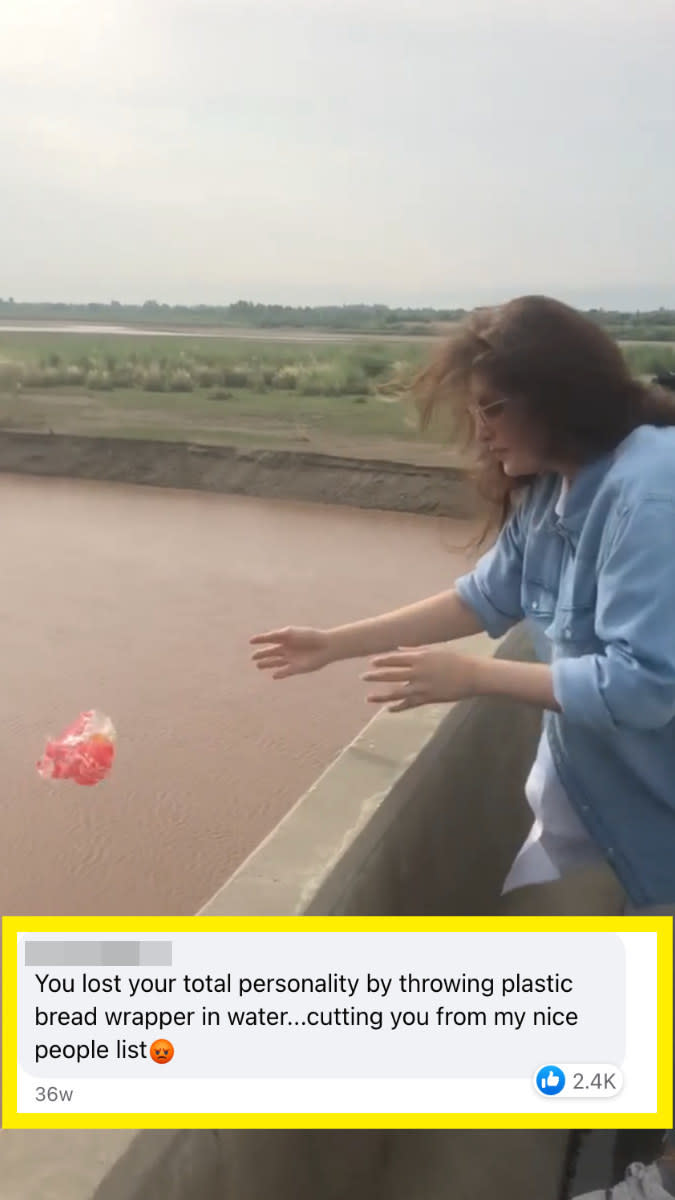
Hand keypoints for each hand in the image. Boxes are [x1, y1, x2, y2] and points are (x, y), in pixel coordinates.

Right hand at [250, 626, 333, 678]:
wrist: (325, 646)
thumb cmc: (308, 637)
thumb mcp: (289, 633)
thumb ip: (274, 636)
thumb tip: (260, 638)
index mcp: (286, 638)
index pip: (271, 639)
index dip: (261, 639)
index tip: (251, 641)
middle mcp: (288, 649)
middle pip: (272, 652)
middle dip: (262, 655)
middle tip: (253, 657)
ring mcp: (292, 659)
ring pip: (276, 662)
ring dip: (267, 664)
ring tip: (258, 665)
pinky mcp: (297, 668)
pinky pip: (286, 672)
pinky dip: (280, 674)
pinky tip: (273, 676)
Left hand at [361, 646, 477, 711]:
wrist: (472, 675)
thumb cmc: (455, 660)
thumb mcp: (435, 652)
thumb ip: (416, 651)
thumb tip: (399, 649)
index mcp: (420, 657)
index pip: (395, 658)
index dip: (382, 660)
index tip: (371, 661)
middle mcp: (418, 671)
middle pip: (392, 674)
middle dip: (376, 675)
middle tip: (363, 677)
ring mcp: (422, 686)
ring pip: (396, 692)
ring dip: (381, 695)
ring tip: (368, 697)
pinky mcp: (427, 698)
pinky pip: (409, 704)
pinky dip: (398, 707)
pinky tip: (388, 709)